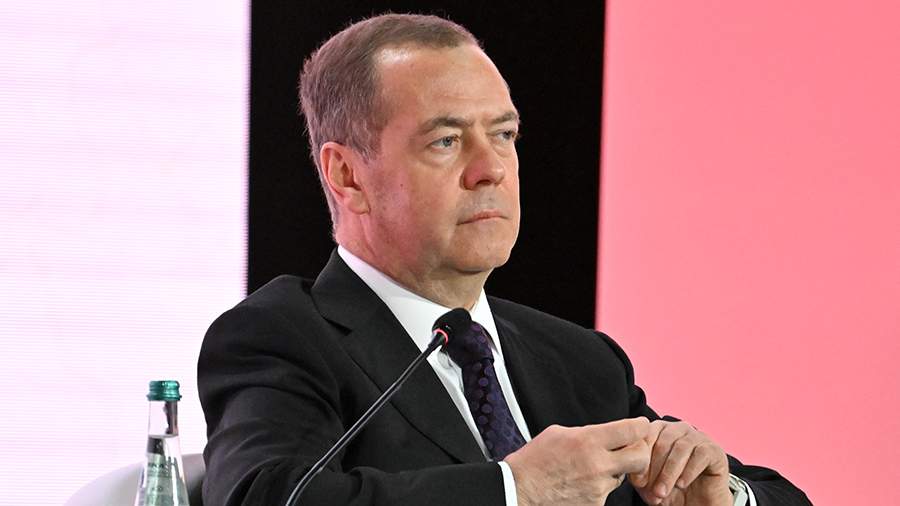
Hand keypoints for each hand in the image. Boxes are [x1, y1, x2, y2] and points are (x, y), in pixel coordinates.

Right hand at [504, 417, 650, 505]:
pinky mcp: (595, 505)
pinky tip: (580, 483)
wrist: (519, 490)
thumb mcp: (558, 433)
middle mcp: (598, 464)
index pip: (632, 430)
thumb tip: (605, 434)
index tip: (639, 426)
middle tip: (630, 449)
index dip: (640, 426)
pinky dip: (598, 487)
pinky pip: (606, 492)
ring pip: (623, 476)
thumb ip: (587, 433)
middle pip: (641, 456)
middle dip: (640, 451)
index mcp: (588, 441)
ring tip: (590, 468)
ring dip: (614, 471)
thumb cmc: (534, 461)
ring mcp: (598, 488)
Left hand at [629, 420, 731, 505]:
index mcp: (660, 430)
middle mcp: (679, 429)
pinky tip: (682, 484)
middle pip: (663, 441)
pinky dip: (689, 471)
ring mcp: (698, 437)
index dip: (640, 458)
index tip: (637, 480)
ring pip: (681, 448)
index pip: (646, 434)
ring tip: (662, 492)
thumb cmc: (670, 491)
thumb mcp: (646, 480)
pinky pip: (701, 454)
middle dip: (655, 469)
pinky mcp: (714, 450)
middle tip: (651, 491)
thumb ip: (635, 466)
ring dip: (669, 473)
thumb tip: (627, 460)